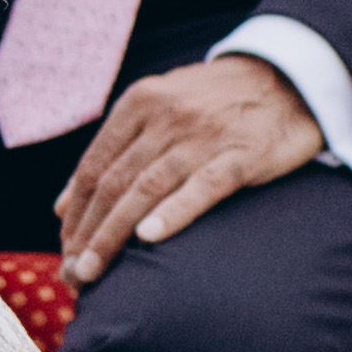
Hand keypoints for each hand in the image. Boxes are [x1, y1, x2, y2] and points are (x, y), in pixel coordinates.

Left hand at [54, 52, 319, 285]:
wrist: (290, 76)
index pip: (93, 167)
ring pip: (145, 189)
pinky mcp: (243, 154)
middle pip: (112, 183)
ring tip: (92, 270)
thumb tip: (61, 204)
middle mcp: (167, 116)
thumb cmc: (216, 101)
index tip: (65, 251)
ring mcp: (205, 135)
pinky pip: (202, 187)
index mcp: (140, 102)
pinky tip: (149, 237)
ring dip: (113, 234)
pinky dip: (173, 212)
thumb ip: (113, 151)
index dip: (74, 214)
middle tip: (72, 275)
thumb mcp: (159, 107)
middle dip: (86, 233)